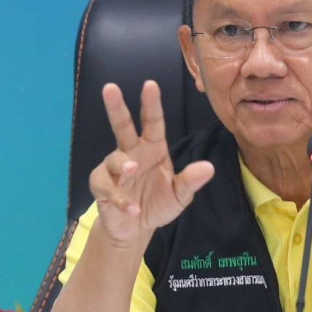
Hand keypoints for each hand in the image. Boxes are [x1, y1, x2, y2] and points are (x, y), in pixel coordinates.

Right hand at [90, 80, 214, 247]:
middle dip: (116, 107)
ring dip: (123, 164)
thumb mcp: (180, 194)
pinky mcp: (102, 187)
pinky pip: (109, 189)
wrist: (136, 227)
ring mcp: (114, 169)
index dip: (151, 104)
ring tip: (132, 169)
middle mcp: (132, 153)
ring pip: (114, 159)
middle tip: (110, 88)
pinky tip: (133, 209)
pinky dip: (122, 199)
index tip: (150, 84)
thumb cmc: (158, 203)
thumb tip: (209, 168)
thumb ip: (191, 181)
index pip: (152, 122)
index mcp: (153, 148)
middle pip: (122, 126)